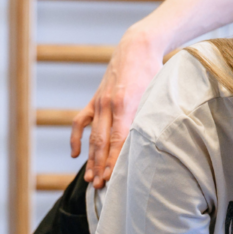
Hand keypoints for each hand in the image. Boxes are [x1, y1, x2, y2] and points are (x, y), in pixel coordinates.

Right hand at [71, 29, 163, 188]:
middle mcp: (110, 105)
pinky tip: (75, 154)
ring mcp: (99, 103)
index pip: (120, 140)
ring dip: (90, 159)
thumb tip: (152, 143)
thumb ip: (151, 117)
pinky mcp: (95, 100)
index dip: (114, 161)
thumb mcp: (157, 94)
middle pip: (103, 142)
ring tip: (90, 179)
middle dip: (101, 166)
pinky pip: (80, 122)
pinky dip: (76, 138)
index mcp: (127, 105)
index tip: (113, 179)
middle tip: (100, 187)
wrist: (136, 47)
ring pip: (92, 136)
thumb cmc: (152, 71)